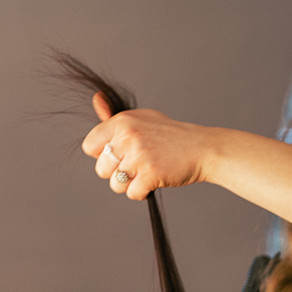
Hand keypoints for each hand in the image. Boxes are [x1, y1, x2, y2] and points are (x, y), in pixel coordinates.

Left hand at [83, 94, 218, 200]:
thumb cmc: (171, 136)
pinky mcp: (150, 174)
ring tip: (147, 172)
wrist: (203, 148)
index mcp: (122, 122)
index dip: (104, 154)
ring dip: (130, 184)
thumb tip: (96, 98)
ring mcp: (139, 155)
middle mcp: (128, 136)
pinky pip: (132, 193)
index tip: (121, 153)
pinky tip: (155, 180)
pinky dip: (143, 192)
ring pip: (115, 184)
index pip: (89, 146)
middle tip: (139, 164)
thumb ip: (115, 117)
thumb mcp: (142, 119)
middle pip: (101, 169)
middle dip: (117, 172)